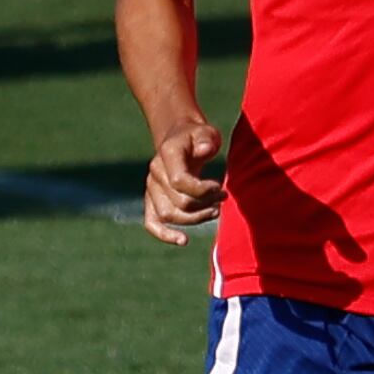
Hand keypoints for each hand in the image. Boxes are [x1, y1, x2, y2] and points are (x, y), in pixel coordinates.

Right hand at [139, 120, 225, 244]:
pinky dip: (165, 234)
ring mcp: (151, 188)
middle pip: (178, 202)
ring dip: (195, 219)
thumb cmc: (197, 137)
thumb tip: (204, 150)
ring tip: (215, 211)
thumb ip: (206, 139)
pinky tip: (183, 241)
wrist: (181, 139)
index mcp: (167, 154)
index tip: (219, 187)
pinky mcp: (152, 201)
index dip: (203, 190)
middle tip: (222, 197)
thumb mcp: (206, 131)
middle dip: (205, 205)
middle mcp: (155, 172)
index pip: (180, 181)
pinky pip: (152, 222)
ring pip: (168, 215)